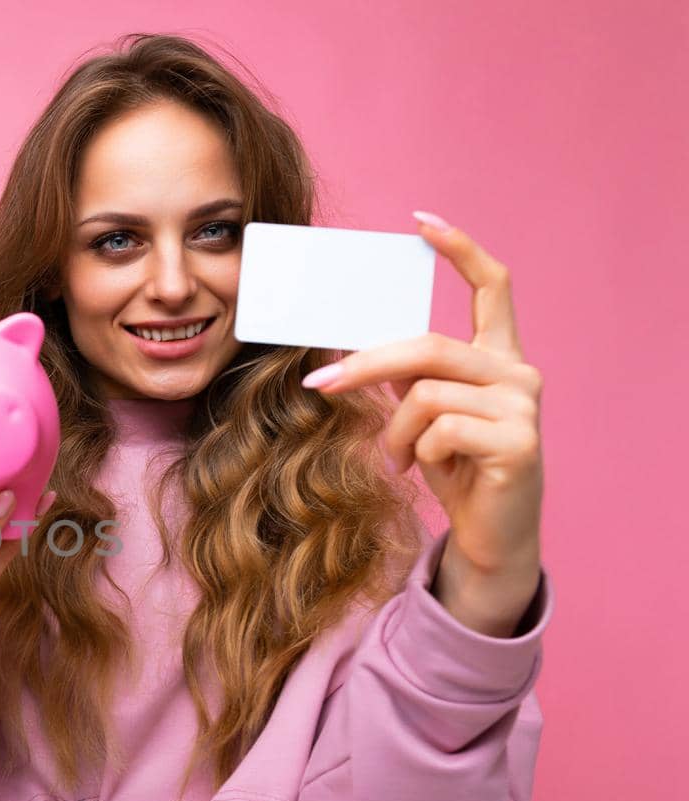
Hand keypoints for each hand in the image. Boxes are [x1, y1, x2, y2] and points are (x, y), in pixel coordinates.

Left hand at [300, 211, 542, 625]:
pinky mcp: (520, 442)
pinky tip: (428, 471)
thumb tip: (351, 348)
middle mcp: (518, 371)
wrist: (490, 536)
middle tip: (319, 383)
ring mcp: (523, 405)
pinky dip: (420, 452)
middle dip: (365, 365)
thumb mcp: (424, 416)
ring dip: (396, 431)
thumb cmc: (455, 470)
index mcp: (498, 356)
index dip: (460, 249)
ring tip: (400, 458)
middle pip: (428, 345)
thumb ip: (407, 377)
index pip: (493, 286)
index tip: (422, 222)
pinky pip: (441, 430)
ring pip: (425, 394)